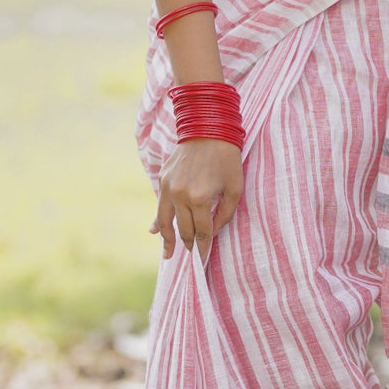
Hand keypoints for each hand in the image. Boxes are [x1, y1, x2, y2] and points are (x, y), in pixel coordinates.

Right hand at [150, 138, 243, 263]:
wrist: (207, 128)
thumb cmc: (227, 159)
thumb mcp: (235, 188)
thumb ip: (225, 214)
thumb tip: (212, 232)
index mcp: (200, 199)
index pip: (201, 232)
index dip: (203, 248)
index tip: (203, 260)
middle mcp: (180, 196)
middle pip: (183, 230)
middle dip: (188, 245)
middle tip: (192, 257)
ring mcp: (168, 188)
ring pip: (165, 222)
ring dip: (168, 240)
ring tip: (168, 255)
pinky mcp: (163, 179)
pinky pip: (159, 206)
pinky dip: (157, 220)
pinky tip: (154, 232)